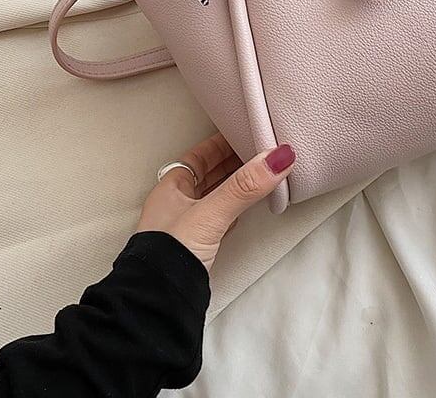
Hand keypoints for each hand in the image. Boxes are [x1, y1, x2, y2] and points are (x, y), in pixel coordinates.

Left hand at [136, 133, 295, 269]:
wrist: (156, 303)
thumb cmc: (170, 254)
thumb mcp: (211, 213)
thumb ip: (244, 186)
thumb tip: (278, 156)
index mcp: (171, 188)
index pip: (199, 156)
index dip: (221, 143)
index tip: (244, 133)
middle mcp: (176, 204)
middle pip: (208, 174)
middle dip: (233, 162)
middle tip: (259, 151)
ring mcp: (186, 227)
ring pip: (214, 197)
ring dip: (235, 186)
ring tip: (259, 175)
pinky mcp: (197, 248)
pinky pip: (219, 218)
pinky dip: (234, 209)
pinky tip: (245, 210)